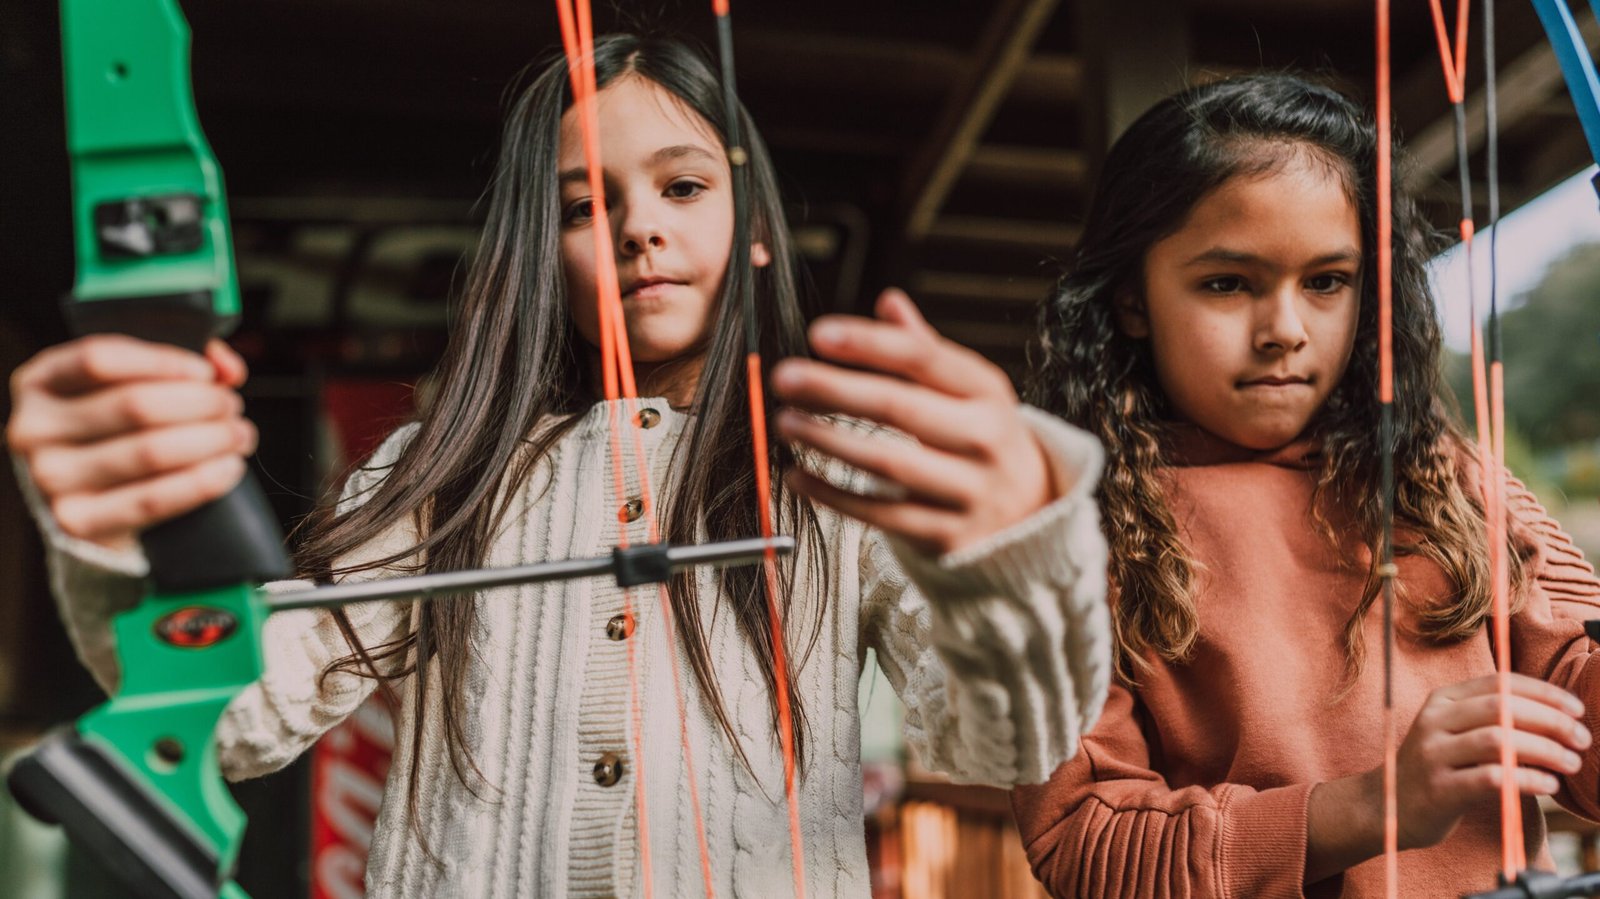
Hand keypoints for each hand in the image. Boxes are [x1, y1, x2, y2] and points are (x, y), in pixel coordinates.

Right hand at [6, 335, 255, 551]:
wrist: (88, 504)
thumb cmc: (113, 433)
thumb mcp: (128, 386)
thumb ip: (174, 365)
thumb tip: (226, 367)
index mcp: (41, 382)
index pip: (100, 359)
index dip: (163, 362)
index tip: (206, 372)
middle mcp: (34, 428)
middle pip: (136, 406)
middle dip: (202, 403)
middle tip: (232, 407)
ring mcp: (50, 478)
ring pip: (151, 451)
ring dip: (212, 440)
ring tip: (239, 435)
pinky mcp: (77, 521)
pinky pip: (154, 499)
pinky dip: (202, 481)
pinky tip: (228, 468)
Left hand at [770, 288, 1063, 555]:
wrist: (1035, 512)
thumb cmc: (984, 439)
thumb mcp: (971, 390)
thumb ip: (926, 350)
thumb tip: (889, 302)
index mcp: (987, 391)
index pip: (923, 358)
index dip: (869, 344)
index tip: (819, 334)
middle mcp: (985, 438)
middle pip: (900, 407)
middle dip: (836, 389)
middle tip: (786, 378)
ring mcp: (971, 490)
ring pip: (889, 463)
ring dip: (829, 441)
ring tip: (786, 422)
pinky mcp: (951, 536)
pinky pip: (882, 515)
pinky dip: (834, 496)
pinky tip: (799, 475)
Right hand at [1391, 673, 1586, 850]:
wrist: (1388, 807)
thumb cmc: (1437, 769)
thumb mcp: (1455, 733)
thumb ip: (1493, 720)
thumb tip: (1558, 717)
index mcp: (1442, 700)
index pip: (1500, 683)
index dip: (1544, 693)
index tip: (1577, 710)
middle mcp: (1434, 721)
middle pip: (1502, 708)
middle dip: (1551, 721)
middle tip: (1582, 740)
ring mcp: (1433, 755)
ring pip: (1498, 740)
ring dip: (1545, 750)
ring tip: (1571, 763)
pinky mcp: (1439, 789)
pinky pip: (1490, 778)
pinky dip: (1526, 779)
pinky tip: (1548, 785)